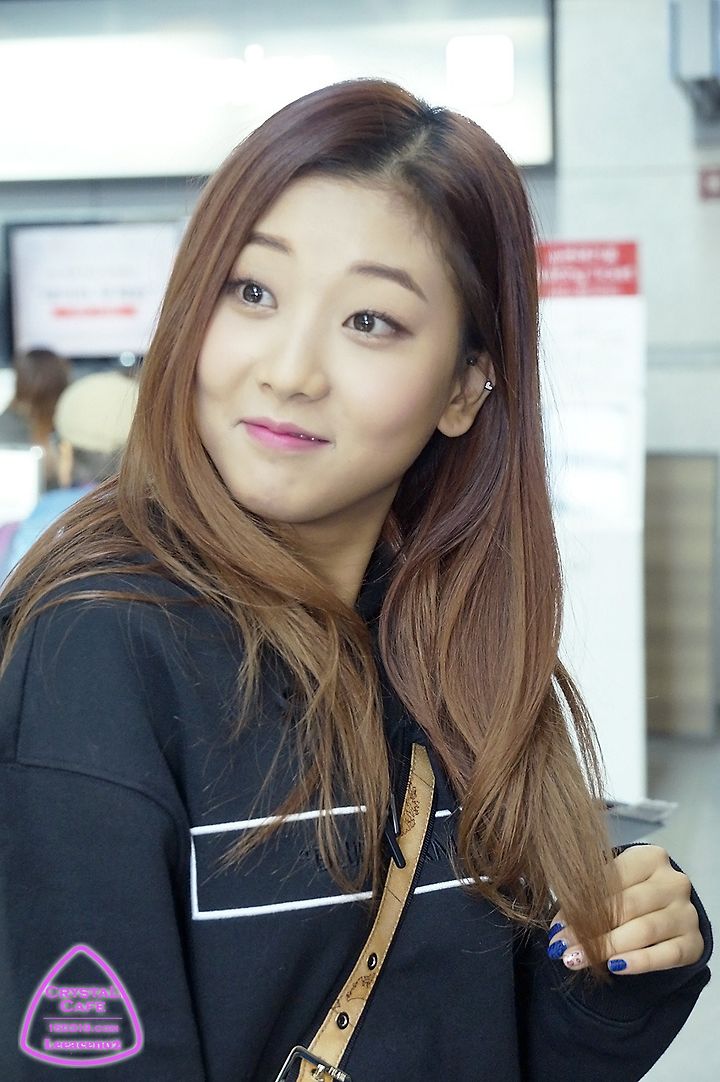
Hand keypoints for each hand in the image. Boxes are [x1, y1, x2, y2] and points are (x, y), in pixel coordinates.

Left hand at [547, 844, 704, 973]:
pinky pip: (665, 955)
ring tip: (578, 960)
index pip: (612, 879)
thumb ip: (586, 898)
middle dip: (590, 930)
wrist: (668, 912)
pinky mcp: (694, 943)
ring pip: (644, 931)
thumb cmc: (630, 892)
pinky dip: (638, 962)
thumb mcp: (610, 886)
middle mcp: (673, 882)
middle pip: (627, 907)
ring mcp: (686, 912)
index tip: (557, 927)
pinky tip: (614, 967)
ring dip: (606, 948)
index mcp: (650, 858)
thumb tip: (559, 928)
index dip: (581, 903)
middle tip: (563, 948)